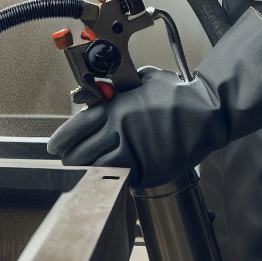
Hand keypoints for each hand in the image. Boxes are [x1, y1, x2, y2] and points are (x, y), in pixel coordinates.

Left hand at [47, 67, 225, 187]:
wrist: (207, 113)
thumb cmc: (178, 94)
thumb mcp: (144, 80)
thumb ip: (118, 87)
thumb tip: (97, 91)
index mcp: (117, 109)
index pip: (78, 127)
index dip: (62, 139)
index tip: (54, 146)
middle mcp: (122, 132)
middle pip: (82, 153)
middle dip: (71, 159)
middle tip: (67, 161)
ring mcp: (136, 154)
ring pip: (99, 170)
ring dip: (89, 171)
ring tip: (85, 171)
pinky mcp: (149, 172)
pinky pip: (124, 180)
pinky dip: (115, 179)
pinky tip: (112, 176)